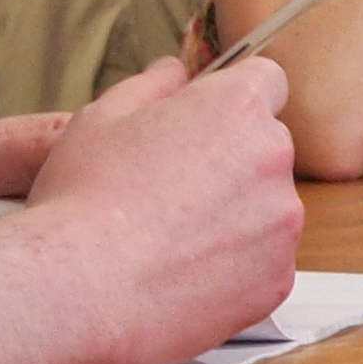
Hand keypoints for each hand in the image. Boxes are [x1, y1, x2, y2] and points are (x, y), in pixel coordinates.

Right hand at [23, 56, 306, 363]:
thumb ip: (151, 85)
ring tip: (170, 239)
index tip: (206, 122)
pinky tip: (182, 274)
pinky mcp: (277, 281)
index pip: (266, 82)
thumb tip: (173, 72)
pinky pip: (263, 265)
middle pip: (266, 148)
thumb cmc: (84, 199)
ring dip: (235, 217)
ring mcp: (281, 224)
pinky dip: (234, 269)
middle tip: (171, 188)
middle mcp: (273, 159)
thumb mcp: (102, 117)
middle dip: (232, 161)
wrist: (81, 291)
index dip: (233, 100)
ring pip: (266, 210)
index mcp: (236, 107)